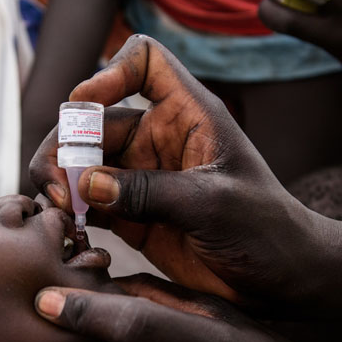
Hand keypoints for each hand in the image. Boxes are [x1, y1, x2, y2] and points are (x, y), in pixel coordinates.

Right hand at [29, 34, 333, 304]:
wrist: (282, 281)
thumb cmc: (265, 231)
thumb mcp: (213, 204)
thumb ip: (150, 191)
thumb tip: (87, 183)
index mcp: (188, 114)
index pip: (144, 61)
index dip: (110, 72)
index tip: (87, 103)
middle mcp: (159, 138)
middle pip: (94, 120)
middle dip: (67, 145)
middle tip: (59, 186)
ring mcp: (142, 176)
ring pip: (82, 161)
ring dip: (60, 178)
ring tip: (60, 209)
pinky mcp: (132, 215)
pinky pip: (88, 202)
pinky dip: (70, 211)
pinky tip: (69, 230)